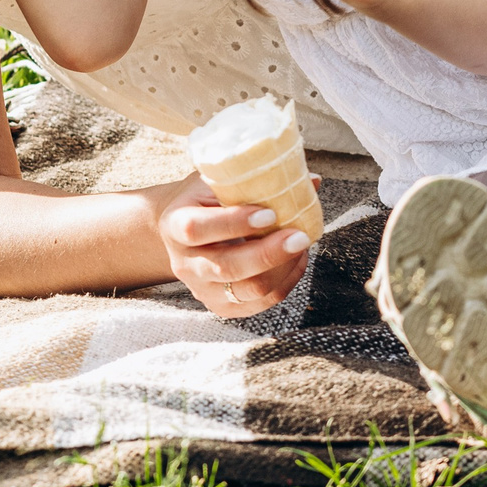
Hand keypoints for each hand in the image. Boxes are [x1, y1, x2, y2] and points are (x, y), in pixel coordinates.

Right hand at [159, 175, 313, 315]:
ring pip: (249, 289)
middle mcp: (184, 263)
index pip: (198, 229)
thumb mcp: (217, 181)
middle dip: (269, 253)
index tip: (269, 213)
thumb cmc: (204, 199)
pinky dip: (286, 281)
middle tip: (300, 236)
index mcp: (175, 224)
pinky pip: (261, 303)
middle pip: (227, 267)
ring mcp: (202, 289)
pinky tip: (295, 260)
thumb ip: (255, 180)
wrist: (184, 230)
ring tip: (302, 243)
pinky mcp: (222, 306)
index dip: (234, 222)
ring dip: (283, 267)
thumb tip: (311, 181)